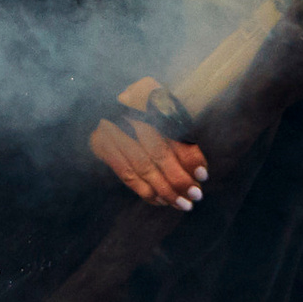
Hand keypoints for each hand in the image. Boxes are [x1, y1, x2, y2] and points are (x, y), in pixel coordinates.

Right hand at [90, 78, 206, 212]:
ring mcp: (113, 129)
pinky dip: (144, 190)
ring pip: (144, 167)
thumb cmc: (142, 107)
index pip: (175, 132)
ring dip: (165, 190)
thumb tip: (198, 168)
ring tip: (182, 204)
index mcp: (150, 97)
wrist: (100, 99)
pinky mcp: (101, 143)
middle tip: (195, 195)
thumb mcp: (162, 106)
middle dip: (179, 178)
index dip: (189, 156)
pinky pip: (126, 173)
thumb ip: (179, 131)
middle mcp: (130, 112)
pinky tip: (159, 200)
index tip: (202, 175)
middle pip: (159, 152)